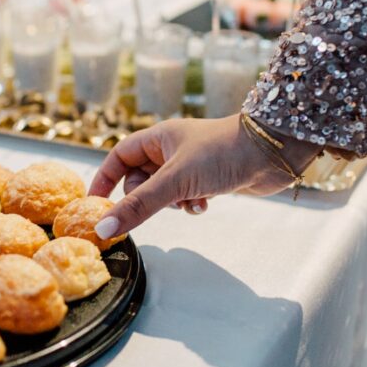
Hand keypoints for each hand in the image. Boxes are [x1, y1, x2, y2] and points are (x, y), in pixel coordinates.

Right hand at [88, 114, 321, 238]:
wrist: (272, 153)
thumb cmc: (222, 153)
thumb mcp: (174, 181)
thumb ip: (138, 207)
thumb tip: (103, 229)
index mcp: (158, 137)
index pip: (118, 157)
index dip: (105, 179)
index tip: (94, 205)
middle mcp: (171, 148)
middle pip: (139, 178)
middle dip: (146, 197)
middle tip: (153, 208)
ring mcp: (190, 164)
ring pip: (163, 191)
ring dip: (172, 204)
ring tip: (188, 203)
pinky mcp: (208, 178)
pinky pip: (185, 197)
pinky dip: (191, 204)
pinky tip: (204, 205)